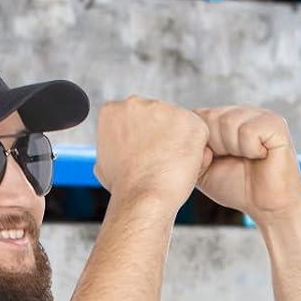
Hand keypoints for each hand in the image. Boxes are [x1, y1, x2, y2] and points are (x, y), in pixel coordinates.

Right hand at [94, 95, 211, 212]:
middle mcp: (138, 104)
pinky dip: (193, 149)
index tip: (137, 150)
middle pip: (155, 115)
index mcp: (114, 111)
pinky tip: (180, 164)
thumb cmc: (125, 185)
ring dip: (176, 140)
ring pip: (177, 123)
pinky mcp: (191, 120)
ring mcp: (166, 109)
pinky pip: (196, 133)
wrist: (143, 197)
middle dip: (158, 134)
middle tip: (153, 159)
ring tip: (165, 164)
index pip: (130, 116)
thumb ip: (114, 143)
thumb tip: (121, 145)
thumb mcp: (104, 162)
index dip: (137, 135)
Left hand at [193, 106, 300, 223]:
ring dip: (231, 149)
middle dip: (214, 146)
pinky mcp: (276, 124)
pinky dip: (249, 149)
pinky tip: (259, 156)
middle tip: (231, 160)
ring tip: (245, 158)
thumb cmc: (235, 187)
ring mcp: (260, 115)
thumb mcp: (202, 169)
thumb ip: (188, 151)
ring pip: (228, 121)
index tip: (213, 161)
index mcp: (224, 120)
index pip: (197, 117)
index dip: (199, 143)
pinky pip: (248, 131)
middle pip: (211, 117)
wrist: (266, 205)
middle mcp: (242, 112)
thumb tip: (178, 134)